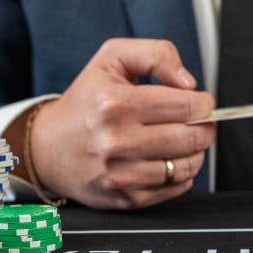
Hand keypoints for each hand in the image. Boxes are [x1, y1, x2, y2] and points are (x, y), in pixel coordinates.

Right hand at [29, 39, 215, 208]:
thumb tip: (188, 83)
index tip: (199, 101)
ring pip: (189, 164)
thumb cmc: (85, 101)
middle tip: (196, 120)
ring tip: (181, 138)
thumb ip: (156, 55)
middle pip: (193, 136)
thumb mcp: (112, 59)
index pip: (187, 105)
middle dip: (204, 126)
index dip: (203, 102)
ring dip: (195, 150)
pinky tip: (166, 158)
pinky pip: (177, 187)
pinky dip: (181, 172)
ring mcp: (122, 174)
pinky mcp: (127, 198)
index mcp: (115, 104)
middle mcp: (117, 142)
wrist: (48, 148)